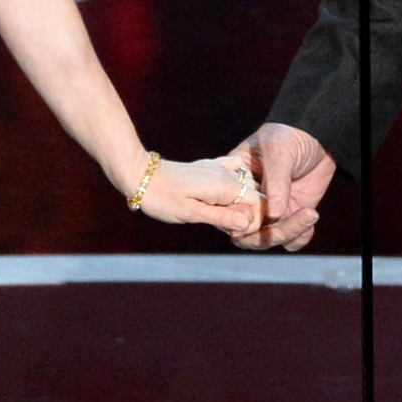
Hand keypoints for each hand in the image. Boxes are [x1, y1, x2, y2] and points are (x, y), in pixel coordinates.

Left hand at [134, 156, 261, 236]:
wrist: (141, 175)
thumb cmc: (162, 199)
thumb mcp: (190, 213)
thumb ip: (221, 217)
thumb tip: (246, 223)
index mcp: (225, 185)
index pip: (259, 203)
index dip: (254, 222)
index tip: (235, 235)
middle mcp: (226, 173)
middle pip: (255, 196)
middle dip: (248, 215)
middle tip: (226, 231)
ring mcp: (219, 168)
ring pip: (245, 187)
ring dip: (240, 205)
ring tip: (221, 220)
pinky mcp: (210, 167)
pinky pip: (234, 174)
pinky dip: (235, 188)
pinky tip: (222, 200)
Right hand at [221, 123, 335, 250]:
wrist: (318, 134)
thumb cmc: (289, 135)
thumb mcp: (278, 151)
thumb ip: (275, 181)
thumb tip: (273, 214)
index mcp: (235, 182)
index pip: (228, 210)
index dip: (238, 221)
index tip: (256, 219)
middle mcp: (249, 201)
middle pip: (247, 232)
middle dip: (264, 236)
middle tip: (282, 231)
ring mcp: (270, 209)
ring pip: (271, 237)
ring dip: (289, 233)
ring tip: (309, 214)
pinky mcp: (291, 214)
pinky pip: (292, 238)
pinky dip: (300, 237)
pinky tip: (310, 219)